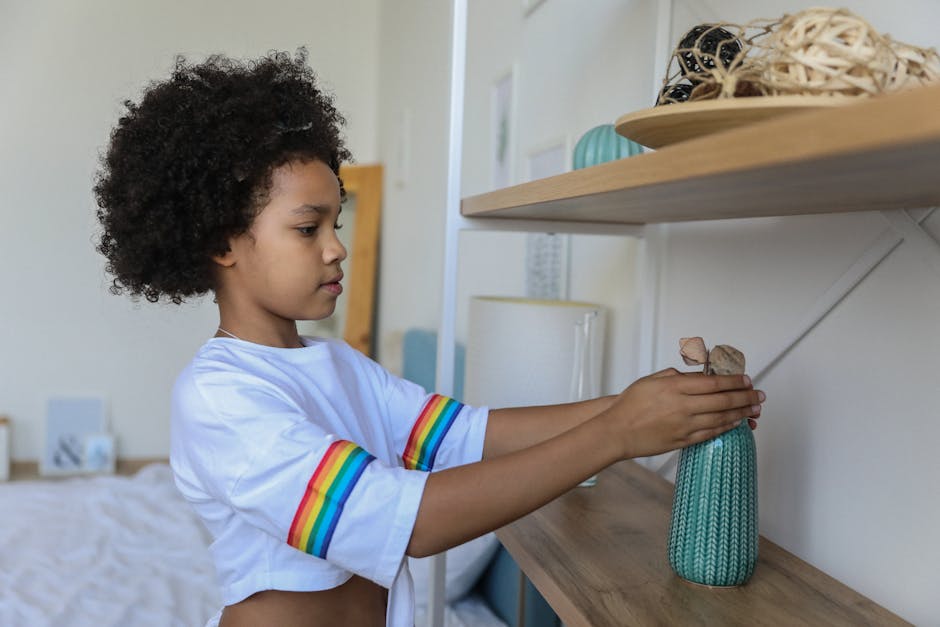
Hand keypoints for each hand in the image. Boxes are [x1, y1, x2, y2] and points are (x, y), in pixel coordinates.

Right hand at [602, 368, 764, 459]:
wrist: (617, 431)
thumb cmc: (630, 405)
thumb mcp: (651, 380)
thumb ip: (676, 376)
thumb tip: (697, 376)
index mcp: (674, 386)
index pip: (713, 382)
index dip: (734, 381)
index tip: (746, 379)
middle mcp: (682, 405)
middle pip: (723, 400)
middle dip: (745, 397)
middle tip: (759, 395)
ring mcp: (684, 424)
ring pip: (721, 417)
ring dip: (741, 413)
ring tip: (754, 409)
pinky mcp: (683, 440)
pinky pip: (711, 433)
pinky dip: (726, 427)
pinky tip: (736, 423)